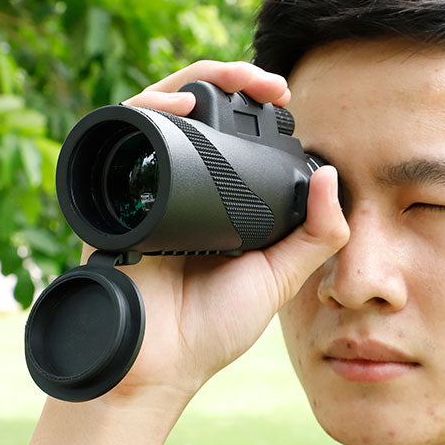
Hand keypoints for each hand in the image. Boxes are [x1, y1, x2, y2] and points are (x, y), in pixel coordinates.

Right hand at [80, 61, 348, 406]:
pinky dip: (146, 110)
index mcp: (221, 202)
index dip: (255, 108)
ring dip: (189, 84)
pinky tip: (176, 107)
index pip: (234, 137)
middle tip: (264, 82)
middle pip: (197, 114)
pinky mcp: (114, 196)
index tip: (283, 95)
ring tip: (220, 84)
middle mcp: (182, 188)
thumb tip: (329, 173)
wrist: (155, 363)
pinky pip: (122, 139)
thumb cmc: (213, 328)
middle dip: (228, 82)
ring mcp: (146, 188)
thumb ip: (316, 235)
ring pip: (160, 114)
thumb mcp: (279, 278)